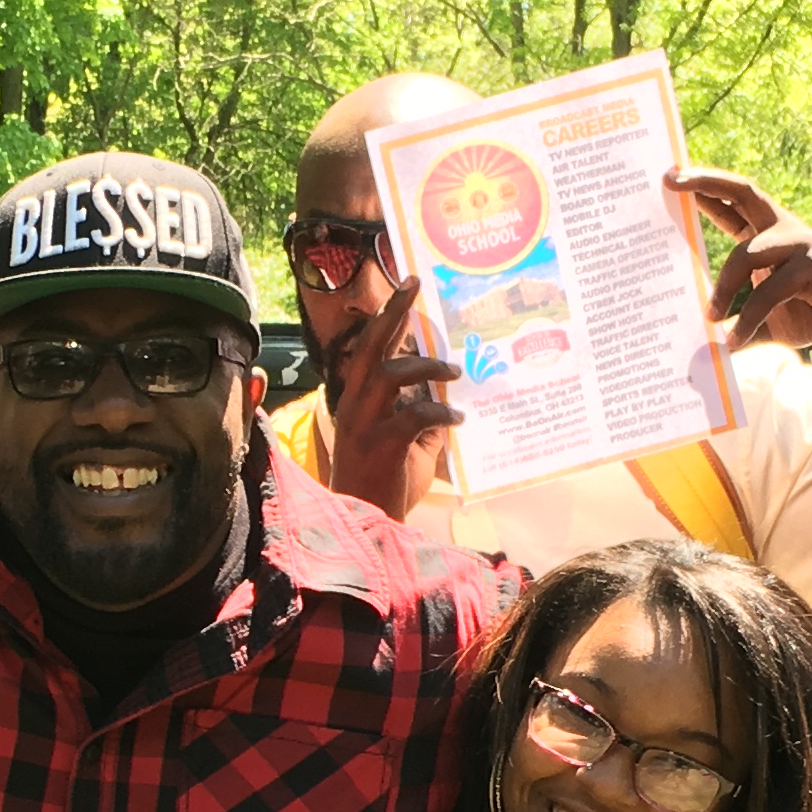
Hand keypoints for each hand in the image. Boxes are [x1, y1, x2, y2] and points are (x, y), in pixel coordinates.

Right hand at [314, 270, 460, 521]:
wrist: (368, 526)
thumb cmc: (386, 486)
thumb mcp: (408, 446)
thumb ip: (423, 420)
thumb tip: (449, 400)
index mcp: (356, 400)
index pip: (369, 349)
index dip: (388, 318)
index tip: (408, 288)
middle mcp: (353, 406)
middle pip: (370, 347)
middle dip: (393, 313)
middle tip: (414, 284)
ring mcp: (363, 425)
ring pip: (387, 375)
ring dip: (423, 367)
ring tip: (454, 370)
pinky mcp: (379, 446)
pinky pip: (413, 416)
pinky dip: (439, 413)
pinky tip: (457, 418)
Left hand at [672, 169, 811, 353]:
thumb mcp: (767, 318)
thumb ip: (737, 322)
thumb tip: (702, 345)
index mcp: (767, 233)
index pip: (731, 201)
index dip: (703, 186)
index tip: (669, 176)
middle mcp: (781, 230)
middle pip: (742, 191)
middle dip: (705, 183)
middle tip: (672, 181)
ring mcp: (799, 244)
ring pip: (747, 253)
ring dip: (724, 286)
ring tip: (710, 317)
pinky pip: (771, 291)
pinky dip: (750, 316)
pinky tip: (735, 339)